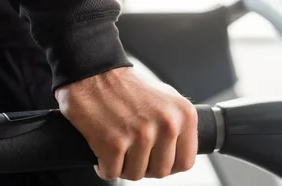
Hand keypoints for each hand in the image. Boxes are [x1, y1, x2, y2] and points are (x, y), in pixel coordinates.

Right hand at [55, 67, 197, 180]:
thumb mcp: (168, 99)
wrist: (94, 73)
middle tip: (133, 155)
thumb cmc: (129, 87)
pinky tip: (103, 153)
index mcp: (184, 115)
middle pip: (161, 171)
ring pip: (136, 175)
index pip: (186, 161)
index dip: (170, 165)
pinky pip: (111, 173)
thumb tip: (182, 150)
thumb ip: (179, 124)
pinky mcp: (113, 143)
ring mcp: (141, 135)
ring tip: (119, 150)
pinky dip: (104, 167)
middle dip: (145, 167)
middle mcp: (167, 125)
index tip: (157, 160)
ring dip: (124, 167)